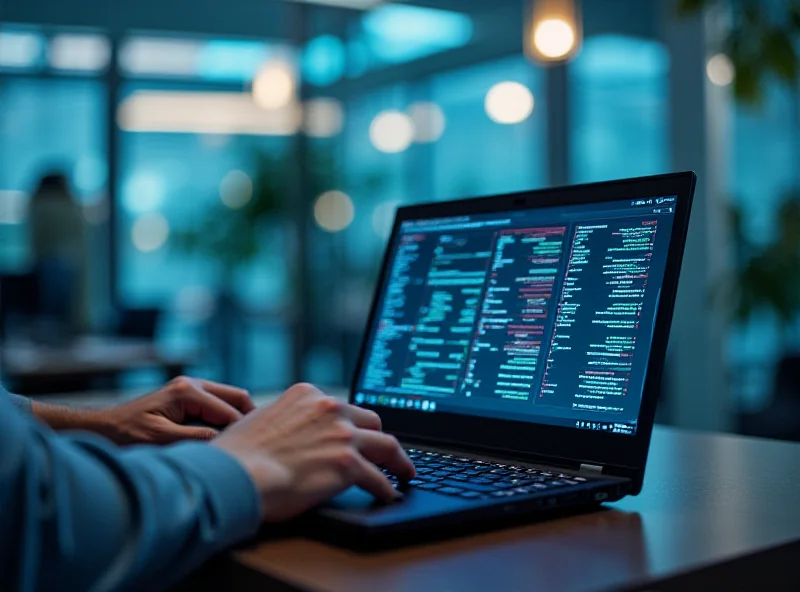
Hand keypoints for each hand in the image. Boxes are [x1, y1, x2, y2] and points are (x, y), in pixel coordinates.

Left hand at [94, 377, 254, 444]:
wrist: (103, 429)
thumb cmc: (127, 435)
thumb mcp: (162, 440)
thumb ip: (195, 438)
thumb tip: (226, 441)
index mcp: (187, 391)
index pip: (229, 410)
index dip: (242, 430)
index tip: (255, 449)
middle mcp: (192, 383)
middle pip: (236, 396)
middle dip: (248, 418)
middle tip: (258, 441)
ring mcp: (190, 387)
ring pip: (230, 398)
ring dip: (237, 417)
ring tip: (245, 440)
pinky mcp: (188, 395)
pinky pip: (217, 403)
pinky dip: (226, 417)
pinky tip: (228, 436)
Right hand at [212, 383, 414, 521]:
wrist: (235, 475)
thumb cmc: (238, 454)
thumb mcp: (261, 418)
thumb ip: (285, 420)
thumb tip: (290, 431)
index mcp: (309, 396)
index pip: (343, 408)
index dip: (353, 425)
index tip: (358, 434)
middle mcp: (330, 409)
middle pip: (370, 422)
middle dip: (377, 438)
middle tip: (384, 453)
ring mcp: (342, 435)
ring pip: (385, 445)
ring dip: (398, 461)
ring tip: (404, 472)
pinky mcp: (347, 464)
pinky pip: (378, 478)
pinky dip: (387, 488)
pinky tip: (389, 495)